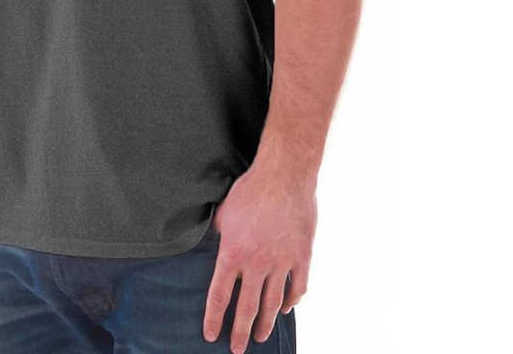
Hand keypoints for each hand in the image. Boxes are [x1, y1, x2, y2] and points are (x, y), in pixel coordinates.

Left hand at [202, 163, 316, 352]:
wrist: (284, 175)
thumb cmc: (251, 189)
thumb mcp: (224, 212)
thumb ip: (219, 235)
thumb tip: (213, 244)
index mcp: (232, 253)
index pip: (218, 296)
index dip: (213, 318)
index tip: (210, 335)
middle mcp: (256, 264)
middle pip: (246, 308)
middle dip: (240, 332)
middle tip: (237, 349)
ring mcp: (281, 262)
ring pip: (272, 303)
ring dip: (265, 322)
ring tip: (260, 335)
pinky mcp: (301, 257)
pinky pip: (297, 287)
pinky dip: (291, 301)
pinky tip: (285, 308)